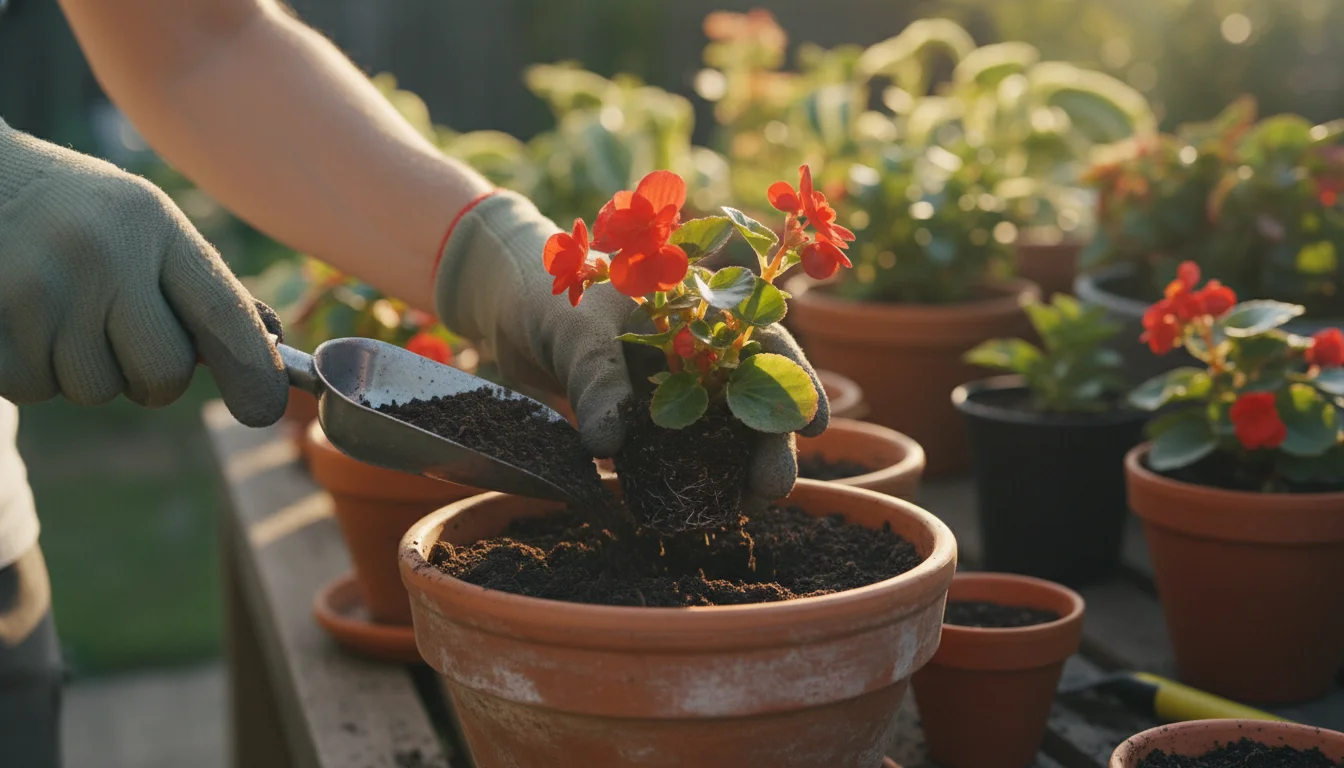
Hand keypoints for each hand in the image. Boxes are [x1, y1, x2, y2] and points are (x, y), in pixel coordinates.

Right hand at [0, 119, 286, 425]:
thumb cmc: (75, 212)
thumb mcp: (144, 223)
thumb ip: (201, 285)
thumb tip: (271, 339)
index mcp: (154, 227)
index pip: (224, 316)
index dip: (254, 373)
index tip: (262, 409)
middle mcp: (102, 255)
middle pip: (160, 376)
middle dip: (147, 375)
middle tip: (117, 333)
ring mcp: (39, 288)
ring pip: (91, 389)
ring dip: (79, 369)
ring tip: (57, 311)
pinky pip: (30, 388)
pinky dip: (28, 369)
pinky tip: (19, 319)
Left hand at [434, 191, 828, 506]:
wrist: (517, 321)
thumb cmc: (556, 305)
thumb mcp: (577, 331)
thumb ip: (596, 378)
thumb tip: (607, 444)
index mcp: (705, 311)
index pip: (767, 340)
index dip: (796, 380)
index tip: (815, 422)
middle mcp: (706, 354)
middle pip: (758, 397)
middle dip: (774, 443)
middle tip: (772, 487)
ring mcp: (685, 394)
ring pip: (731, 434)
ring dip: (744, 471)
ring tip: (746, 508)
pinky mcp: (658, 429)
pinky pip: (689, 459)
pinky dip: (702, 484)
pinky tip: (708, 511)